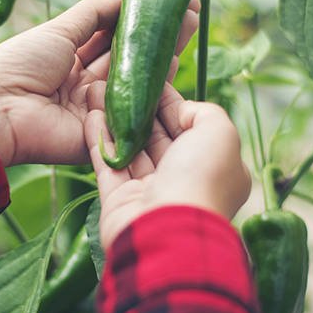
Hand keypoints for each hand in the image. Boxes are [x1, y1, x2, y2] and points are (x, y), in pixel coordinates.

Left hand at [0, 0, 199, 166]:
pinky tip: (174, 63)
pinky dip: (152, 89)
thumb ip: (94, 14)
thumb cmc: (18, 64)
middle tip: (189, 11)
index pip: (110, 36)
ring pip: (134, 81)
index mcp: (66, 59)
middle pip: (128, 58)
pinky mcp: (104, 134)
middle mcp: (83, 85)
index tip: (165, 0)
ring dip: (161, 55)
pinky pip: (132, 110)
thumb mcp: (57, 30)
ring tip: (188, 26)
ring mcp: (96, 110)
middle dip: (157, 34)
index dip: (136, 19)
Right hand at [85, 82, 251, 250]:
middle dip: (139, 108)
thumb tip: (183, 110)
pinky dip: (99, 140)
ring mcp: (150, 192)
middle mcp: (183, 180)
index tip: (152, 79)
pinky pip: (108, 164)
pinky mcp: (120, 200)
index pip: (191, 128)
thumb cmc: (201, 180)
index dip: (172, 102)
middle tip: (121, 80)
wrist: (167, 232)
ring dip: (115, 119)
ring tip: (99, 91)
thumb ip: (206, 113)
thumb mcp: (221, 134)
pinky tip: (91, 114)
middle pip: (159, 137)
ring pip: (130, 148)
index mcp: (214, 167)